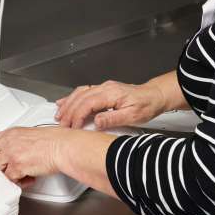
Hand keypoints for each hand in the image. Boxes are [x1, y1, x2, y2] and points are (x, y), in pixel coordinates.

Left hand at [0, 126, 77, 185]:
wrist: (63, 147)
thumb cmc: (54, 140)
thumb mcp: (30, 135)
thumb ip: (17, 143)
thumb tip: (13, 152)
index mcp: (10, 133)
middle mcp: (8, 142)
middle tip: (0, 171)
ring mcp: (11, 154)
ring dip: (6, 175)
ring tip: (19, 176)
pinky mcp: (17, 167)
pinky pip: (10, 179)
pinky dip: (19, 182)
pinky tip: (28, 179)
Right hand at [54, 80, 169, 129]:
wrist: (155, 96)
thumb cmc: (147, 105)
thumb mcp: (133, 116)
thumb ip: (113, 118)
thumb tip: (97, 122)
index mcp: (111, 94)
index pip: (88, 104)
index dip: (78, 115)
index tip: (73, 126)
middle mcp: (105, 88)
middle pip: (80, 98)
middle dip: (68, 111)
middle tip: (61, 123)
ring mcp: (103, 87)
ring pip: (80, 93)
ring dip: (68, 103)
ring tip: (59, 114)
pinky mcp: (103, 90)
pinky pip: (84, 91)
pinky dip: (72, 97)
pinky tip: (65, 102)